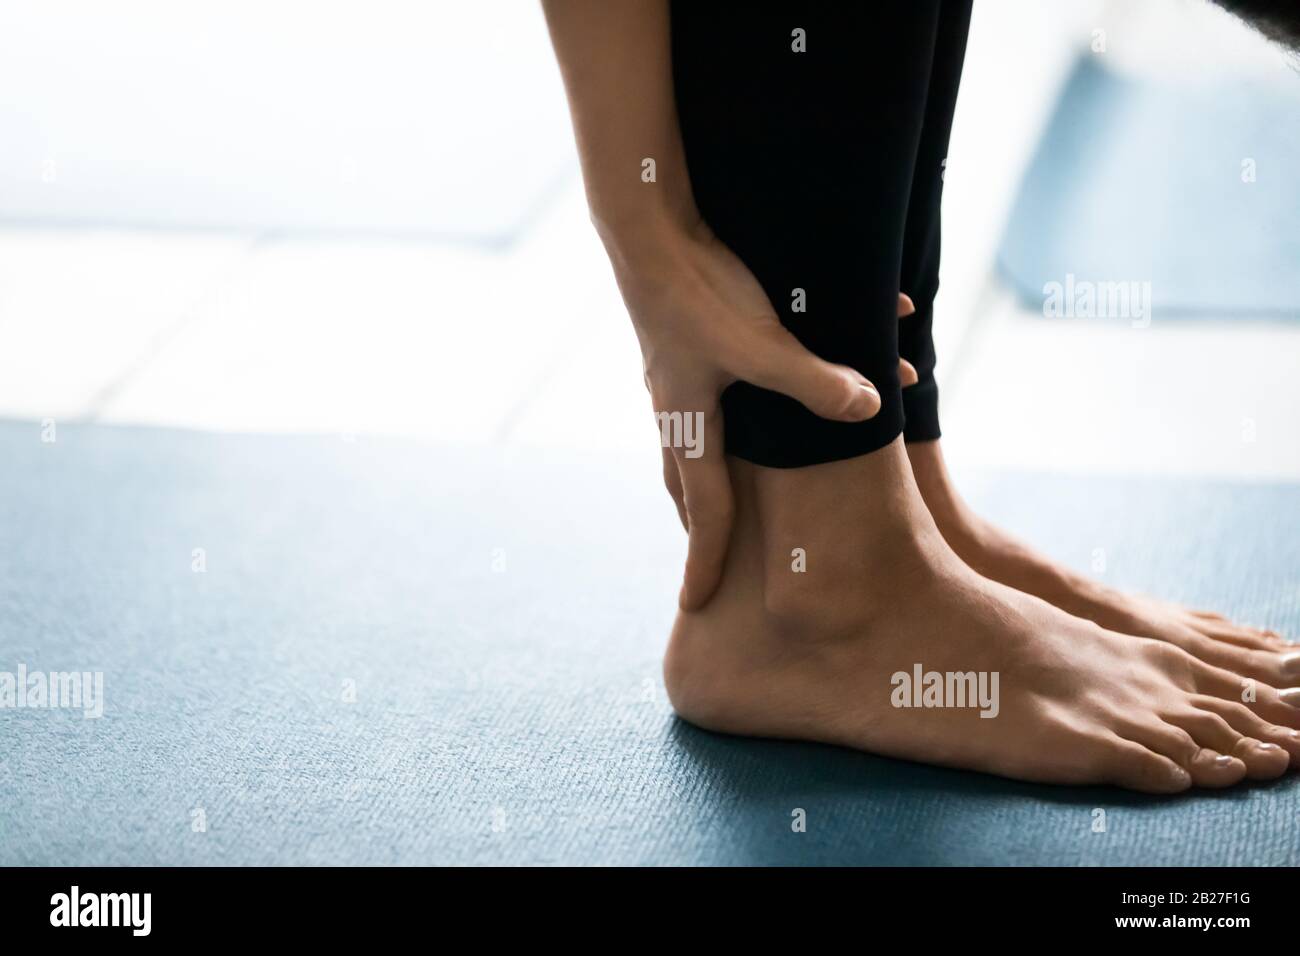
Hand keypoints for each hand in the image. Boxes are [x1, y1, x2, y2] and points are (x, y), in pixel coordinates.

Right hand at [609, 219, 910, 609]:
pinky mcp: (687, 349)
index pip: (703, 512)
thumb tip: (871, 407)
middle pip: (689, 487)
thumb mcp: (759, 343)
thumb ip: (814, 380)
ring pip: (696, 447)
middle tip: (707, 563)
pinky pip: (710, 404)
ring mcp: (678, 381)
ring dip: (714, 479)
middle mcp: (678, 412)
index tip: (694, 606)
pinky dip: (729, 426)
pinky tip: (743, 409)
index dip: (704, 562)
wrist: (648, 230)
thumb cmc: (696, 292)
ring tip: (727, 503)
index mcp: (690, 426)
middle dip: (702, 528)